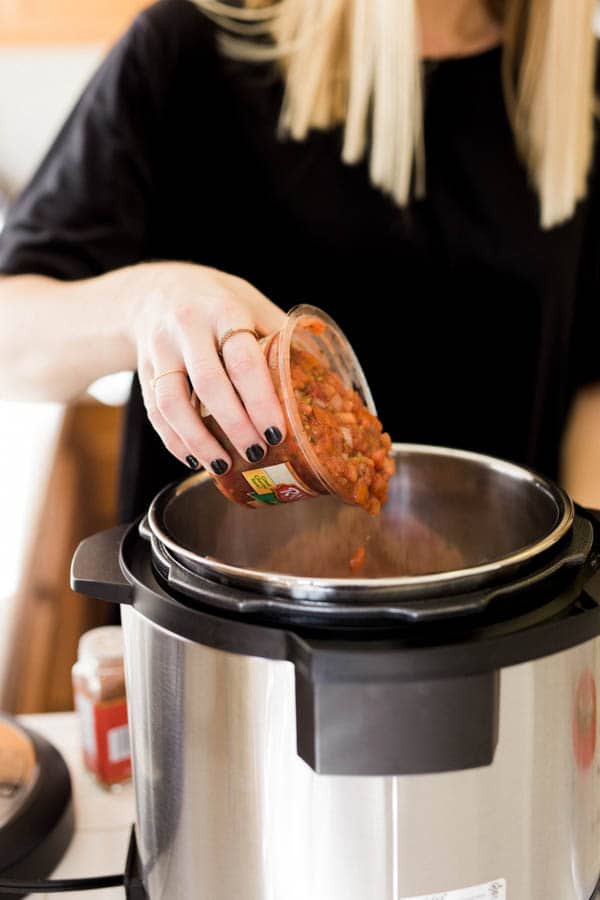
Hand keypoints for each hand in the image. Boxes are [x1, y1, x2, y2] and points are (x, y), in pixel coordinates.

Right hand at [132, 262, 286, 474]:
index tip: (277, 432)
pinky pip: (154, 411)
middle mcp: (187, 328)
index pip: (244, 361)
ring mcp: (160, 350)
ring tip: (222, 466)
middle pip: (209, 384)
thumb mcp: (252, 304)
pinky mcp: (143, 370)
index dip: (261, 401)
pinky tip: (194, 458)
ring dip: (198, 440)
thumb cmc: (217, 302)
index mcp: (224, 311)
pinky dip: (174, 440)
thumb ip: (279, 337)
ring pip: (171, 402)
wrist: (156, 290)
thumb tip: (322, 379)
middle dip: (234, 424)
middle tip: (256, 452)